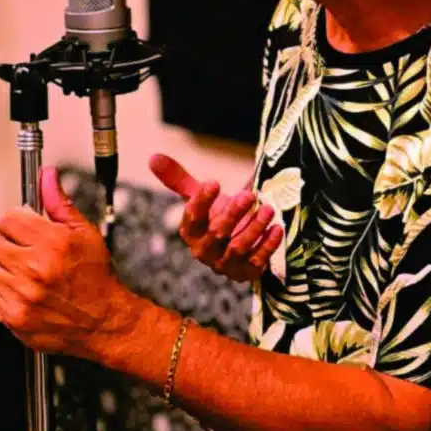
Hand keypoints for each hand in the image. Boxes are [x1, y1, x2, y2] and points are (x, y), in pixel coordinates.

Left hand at [0, 167, 143, 356]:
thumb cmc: (97, 278)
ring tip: (32, 274)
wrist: (105, 322)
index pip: (8, 219)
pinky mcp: (15, 318)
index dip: (17, 220)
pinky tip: (29, 292)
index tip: (26, 227)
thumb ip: (59, 203)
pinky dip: (7, 292)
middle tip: (30, 251)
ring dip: (8, 268)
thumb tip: (47, 176)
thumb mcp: (85, 233)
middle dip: (11, 244)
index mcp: (51, 245)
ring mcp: (23, 296)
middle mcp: (34, 270)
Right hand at [149, 153, 281, 282]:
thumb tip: (153, 157)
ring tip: (268, 208)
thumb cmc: (215, 216)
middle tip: (249, 195)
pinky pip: (258, 261)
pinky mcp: (246, 272)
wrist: (236, 245)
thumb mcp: (199, 197)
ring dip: (254, 228)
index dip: (202, 201)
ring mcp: (225, 264)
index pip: (192, 217)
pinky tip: (277, 228)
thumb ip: (178, 179)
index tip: (215, 182)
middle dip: (233, 214)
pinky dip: (268, 246)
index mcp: (190, 231)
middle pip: (217, 233)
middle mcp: (204, 251)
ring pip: (238, 248)